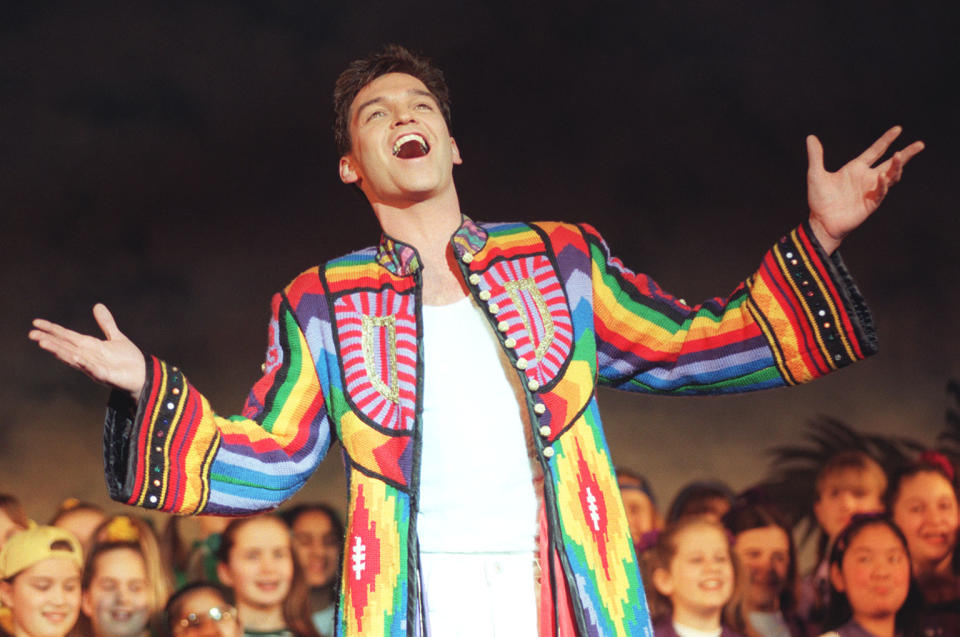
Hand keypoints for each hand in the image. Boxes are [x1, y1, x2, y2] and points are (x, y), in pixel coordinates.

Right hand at [29, 303, 146, 399]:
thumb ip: (106, 323)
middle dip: (50, 341)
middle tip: (32, 335)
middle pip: (65, 347)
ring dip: (60, 351)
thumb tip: (97, 305)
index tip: (36, 323)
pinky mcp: (106, 376)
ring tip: (44, 344)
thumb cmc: (128, 359)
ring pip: (74, 358)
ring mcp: (95, 367)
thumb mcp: (115, 337)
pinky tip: (77, 358)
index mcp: (89, 346)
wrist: (143, 375)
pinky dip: (86, 364)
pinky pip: (94, 370)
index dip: (52, 329)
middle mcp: (88, 356)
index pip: (67, 336)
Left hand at [807, 126, 923, 253]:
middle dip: (906, 154)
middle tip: (920, 144)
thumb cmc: (819, 199)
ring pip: (891, 176)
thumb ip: (816, 156)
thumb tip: (810, 137)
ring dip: (897, 166)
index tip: (898, 129)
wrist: (820, 222)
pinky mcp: (871, 203)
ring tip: (899, 155)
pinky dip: (882, 184)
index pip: (875, 151)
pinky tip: (881, 176)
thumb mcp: (816, 174)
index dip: (886, 140)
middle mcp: (866, 177)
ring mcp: (871, 190)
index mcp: (856, 168)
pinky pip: (881, 192)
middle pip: (891, 163)